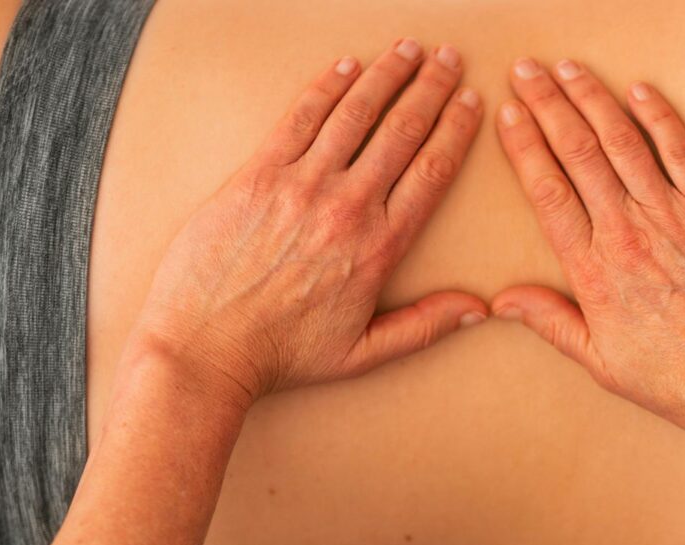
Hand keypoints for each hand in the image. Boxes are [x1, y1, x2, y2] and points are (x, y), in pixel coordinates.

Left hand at [128, 39, 486, 408]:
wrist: (205, 348)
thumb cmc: (282, 353)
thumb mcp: (364, 351)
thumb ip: (425, 326)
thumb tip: (479, 310)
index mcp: (379, 246)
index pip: (432, 171)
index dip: (456, 130)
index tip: (471, 102)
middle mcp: (346, 207)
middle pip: (401, 131)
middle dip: (430, 88)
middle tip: (448, 58)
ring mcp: (300, 186)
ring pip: (354, 114)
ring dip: (386, 75)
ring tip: (407, 50)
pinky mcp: (257, 176)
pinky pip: (299, 119)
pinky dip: (326, 87)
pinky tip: (346, 67)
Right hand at [492, 58, 684, 434]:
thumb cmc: (682, 381)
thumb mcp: (602, 363)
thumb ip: (551, 323)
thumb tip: (502, 301)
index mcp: (593, 271)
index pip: (547, 192)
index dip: (524, 147)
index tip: (508, 115)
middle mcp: (627, 233)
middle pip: (578, 154)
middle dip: (547, 105)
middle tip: (526, 72)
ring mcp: (673, 217)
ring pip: (622, 143)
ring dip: (592, 100)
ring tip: (568, 70)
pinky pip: (682, 151)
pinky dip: (659, 118)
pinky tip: (639, 91)